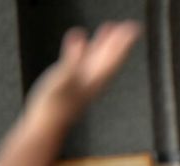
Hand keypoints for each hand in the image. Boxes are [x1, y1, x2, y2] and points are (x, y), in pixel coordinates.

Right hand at [26, 21, 140, 128]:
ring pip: (97, 57)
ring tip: (109, 26)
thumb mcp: (64, 77)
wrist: (45, 125)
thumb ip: (73, 57)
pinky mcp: (69, 80)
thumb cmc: (54, 105)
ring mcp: (81, 80)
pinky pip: (80, 59)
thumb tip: (80, 35)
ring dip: (104, 42)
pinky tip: (80, 38)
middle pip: (110, 56)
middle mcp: (92, 79)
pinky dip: (83, 47)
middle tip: (130, 25)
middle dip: (119, 40)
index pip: (113, 56)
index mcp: (94, 78)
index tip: (133, 27)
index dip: (123, 41)